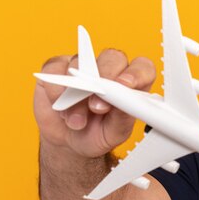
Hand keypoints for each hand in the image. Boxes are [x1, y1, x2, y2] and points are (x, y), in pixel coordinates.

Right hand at [33, 50, 155, 157]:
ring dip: (76, 93)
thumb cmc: (98, 134)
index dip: (136, 73)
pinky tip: (60, 107)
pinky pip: (55, 67)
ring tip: (77, 120)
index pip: (142, 68)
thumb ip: (122, 118)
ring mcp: (83, 65)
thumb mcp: (114, 134)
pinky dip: (56, 90)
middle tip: (96, 107)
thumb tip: (123, 102)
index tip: (126, 85)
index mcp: (131, 86)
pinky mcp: (57, 66)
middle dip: (104, 80)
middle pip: (113, 58)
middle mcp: (110, 70)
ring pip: (81, 62)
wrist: (69, 141)